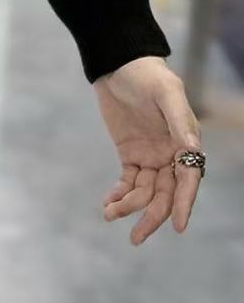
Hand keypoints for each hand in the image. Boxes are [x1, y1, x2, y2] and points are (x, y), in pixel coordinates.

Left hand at [93, 55, 202, 244]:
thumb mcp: (166, 93)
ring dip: (130, 206)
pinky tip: (108, 205)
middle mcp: (171, 155)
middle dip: (153, 217)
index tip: (176, 226)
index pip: (187, 180)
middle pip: (165, 194)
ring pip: (145, 192)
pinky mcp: (130, 153)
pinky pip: (128, 181)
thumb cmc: (148, 75)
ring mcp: (150, 156)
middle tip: (135, 238)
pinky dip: (119, 194)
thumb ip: (179, 120)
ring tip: (110, 214)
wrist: (119, 65)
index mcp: (186, 143)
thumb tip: (194, 150)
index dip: (183, 204)